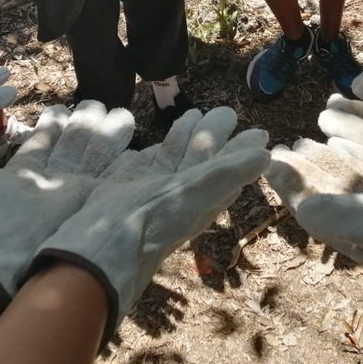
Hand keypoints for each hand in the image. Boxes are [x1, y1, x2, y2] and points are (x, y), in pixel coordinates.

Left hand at [0, 100, 134, 301]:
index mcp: (23, 178)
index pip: (43, 147)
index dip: (52, 128)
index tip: (62, 108)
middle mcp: (50, 188)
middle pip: (72, 151)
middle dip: (85, 127)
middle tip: (98, 104)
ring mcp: (72, 200)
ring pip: (92, 161)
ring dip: (106, 137)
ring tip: (119, 114)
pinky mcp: (92, 209)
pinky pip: (112, 182)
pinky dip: (128, 166)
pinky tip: (139, 149)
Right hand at [32, 107, 268, 344]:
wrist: (95, 252)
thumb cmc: (148, 222)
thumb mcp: (193, 192)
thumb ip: (227, 171)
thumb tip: (267, 153)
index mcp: (202, 199)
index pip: (228, 169)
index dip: (241, 151)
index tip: (257, 130)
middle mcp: (180, 198)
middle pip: (203, 162)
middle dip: (214, 137)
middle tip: (226, 112)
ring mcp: (152, 195)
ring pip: (176, 162)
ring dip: (187, 139)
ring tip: (195, 114)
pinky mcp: (126, 192)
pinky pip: (149, 166)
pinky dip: (157, 150)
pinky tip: (156, 142)